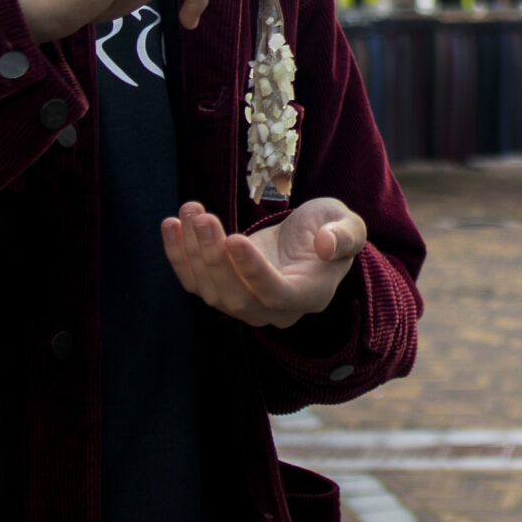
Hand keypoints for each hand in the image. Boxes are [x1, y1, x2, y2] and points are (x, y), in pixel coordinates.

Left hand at [160, 197, 366, 328]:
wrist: (308, 239)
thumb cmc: (331, 230)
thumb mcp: (349, 224)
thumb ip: (345, 235)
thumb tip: (326, 245)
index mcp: (309, 296)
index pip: (276, 294)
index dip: (254, 272)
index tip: (235, 238)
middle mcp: (274, 310)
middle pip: (236, 297)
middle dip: (214, 258)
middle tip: (204, 217)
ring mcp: (244, 304)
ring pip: (210, 291)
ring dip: (193, 251)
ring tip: (190, 210)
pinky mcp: (221, 289)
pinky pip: (194, 281)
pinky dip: (178, 255)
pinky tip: (171, 224)